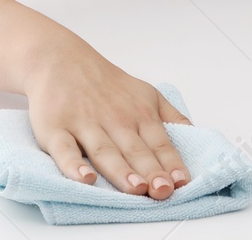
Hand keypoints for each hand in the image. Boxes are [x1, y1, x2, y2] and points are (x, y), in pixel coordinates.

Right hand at [22, 29, 193, 199]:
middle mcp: (115, 119)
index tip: (182, 182)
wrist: (60, 59)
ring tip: (136, 188)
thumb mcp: (147, 93)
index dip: (171, 162)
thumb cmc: (107, 85)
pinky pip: (65, 151)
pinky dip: (74, 166)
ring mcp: (84, 124)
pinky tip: (86, 179)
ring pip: (105, 151)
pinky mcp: (55, 129)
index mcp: (140, 113)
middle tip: (163, 192)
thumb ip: (171, 117)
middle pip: (135, 150)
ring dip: (121, 171)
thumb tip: (196, 137)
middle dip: (151, 171)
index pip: (159, 142)